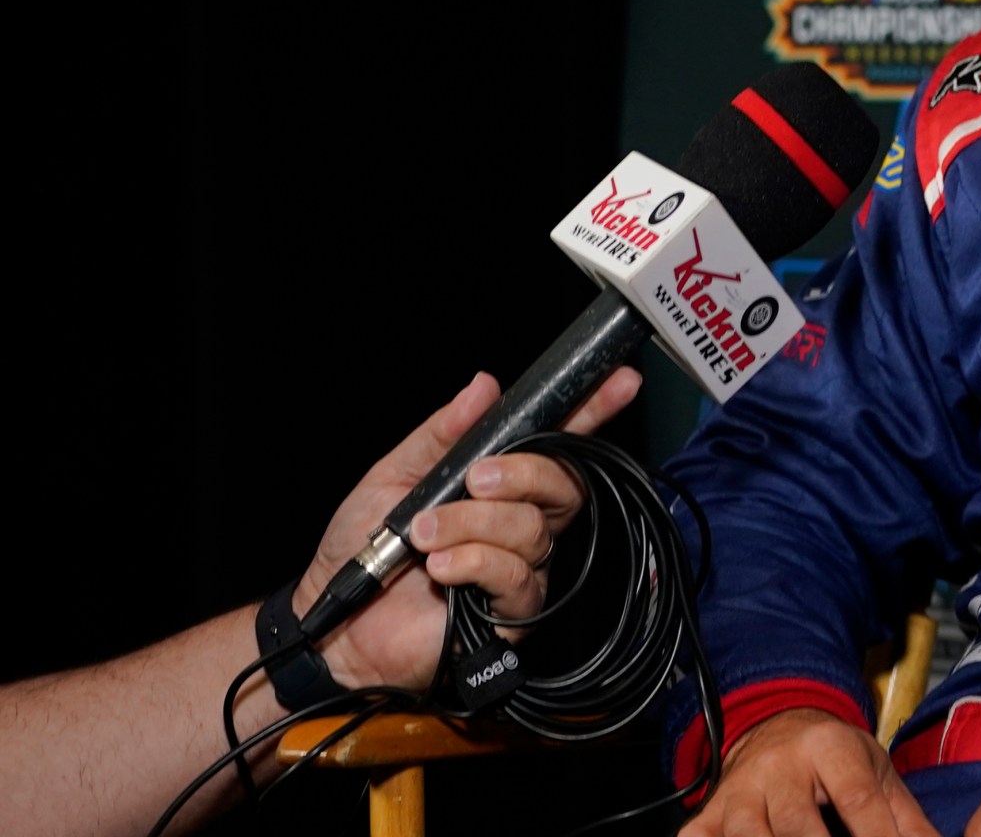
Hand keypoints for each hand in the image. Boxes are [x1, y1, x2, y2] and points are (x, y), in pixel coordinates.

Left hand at [290, 366, 643, 691]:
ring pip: (530, 529)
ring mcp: (524, 568)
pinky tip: (439, 567)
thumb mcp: (394, 475)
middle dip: (523, 473)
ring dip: (471, 523)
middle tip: (476, 479)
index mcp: (502, 485)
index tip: (620, 381)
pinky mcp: (514, 613)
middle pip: (563, 484)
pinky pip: (514, 575)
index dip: (593, 410)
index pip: (559, 441)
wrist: (337, 621)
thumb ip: (442, 434)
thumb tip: (484, 386)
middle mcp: (523, 522)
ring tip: (422, 535)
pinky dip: (473, 561)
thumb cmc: (363, 549)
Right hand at [679, 707, 939, 836]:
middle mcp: (780, 766)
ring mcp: (740, 790)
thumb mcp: (877, 773)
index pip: (856, 798)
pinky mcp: (709, 813)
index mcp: (829, 748)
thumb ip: (907, 819)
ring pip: (747, 833)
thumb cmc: (834, 758)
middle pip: (797, 823)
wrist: (775, 725)